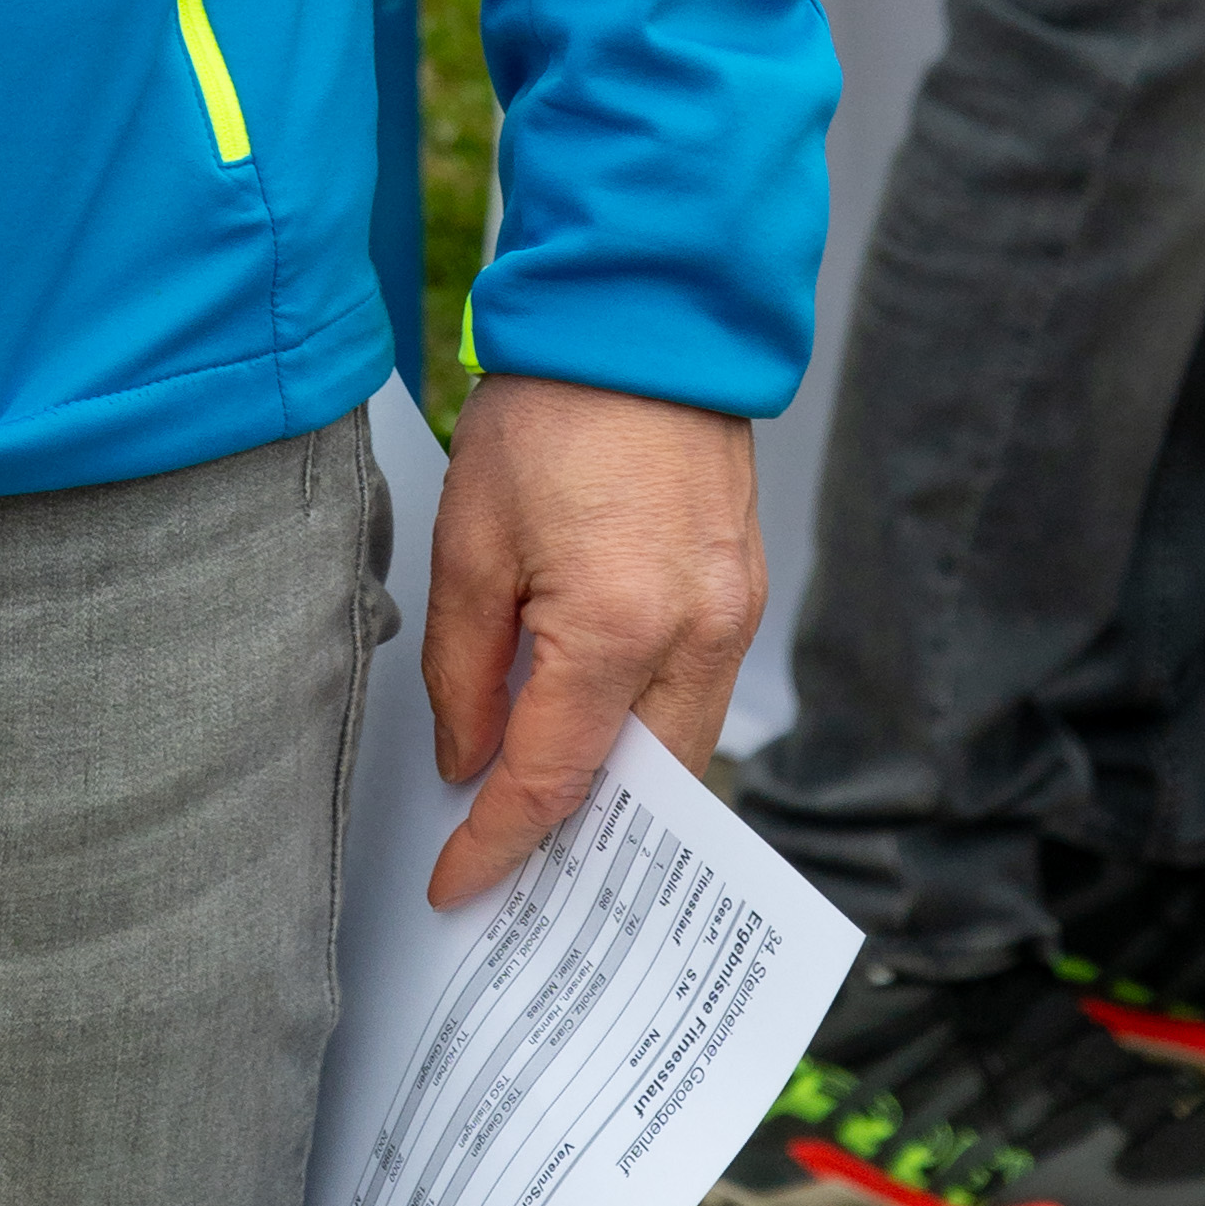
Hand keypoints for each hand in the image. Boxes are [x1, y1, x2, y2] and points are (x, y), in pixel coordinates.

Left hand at [420, 374, 763, 910]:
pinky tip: (597, 743)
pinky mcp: (745, 596)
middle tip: (509, 882)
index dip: (500, 843)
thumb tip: (469, 759)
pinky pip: (698, 703)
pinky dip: (648, 737)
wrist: (639, 319)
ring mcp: (734, 618)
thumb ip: (464, 666)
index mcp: (616, 624)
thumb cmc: (549, 411)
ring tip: (548, 829)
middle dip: (574, 845)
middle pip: (638, 791)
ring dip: (619, 797)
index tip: (460, 886)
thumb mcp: (469, 537)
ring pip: (678, 756)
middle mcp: (694, 636)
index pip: (553, 779)